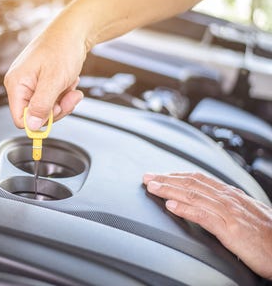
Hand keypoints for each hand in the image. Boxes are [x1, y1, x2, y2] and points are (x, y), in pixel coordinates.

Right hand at [4, 19, 85, 129]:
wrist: (74, 32)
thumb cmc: (62, 48)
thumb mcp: (53, 80)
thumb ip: (41, 105)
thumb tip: (31, 126)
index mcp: (16, 84)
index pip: (20, 118)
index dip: (38, 121)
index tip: (56, 112)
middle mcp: (21, 85)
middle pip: (36, 115)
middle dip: (56, 108)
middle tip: (69, 96)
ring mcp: (32, 84)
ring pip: (48, 108)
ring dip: (63, 100)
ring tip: (70, 84)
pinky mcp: (43, 83)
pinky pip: (54, 99)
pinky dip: (65, 93)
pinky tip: (69, 81)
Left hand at [143, 172, 271, 279]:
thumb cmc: (267, 233)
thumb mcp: (243, 212)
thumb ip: (224, 204)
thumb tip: (206, 201)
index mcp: (228, 194)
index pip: (197, 178)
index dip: (175, 175)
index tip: (159, 175)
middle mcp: (226, 198)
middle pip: (190, 184)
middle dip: (166, 179)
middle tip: (147, 177)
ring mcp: (228, 212)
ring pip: (193, 195)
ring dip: (169, 190)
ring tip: (152, 187)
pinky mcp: (230, 229)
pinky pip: (203, 215)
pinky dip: (185, 209)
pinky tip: (171, 206)